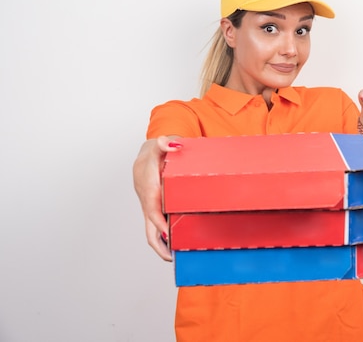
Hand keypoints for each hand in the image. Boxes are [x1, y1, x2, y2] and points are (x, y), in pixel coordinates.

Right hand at [132, 136, 181, 260]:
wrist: (145, 157)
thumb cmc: (153, 155)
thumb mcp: (158, 147)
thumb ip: (164, 144)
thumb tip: (170, 143)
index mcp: (150, 191)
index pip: (154, 212)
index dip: (161, 225)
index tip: (170, 236)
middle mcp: (148, 204)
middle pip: (149, 230)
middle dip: (159, 245)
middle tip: (172, 258)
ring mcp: (150, 209)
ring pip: (152, 232)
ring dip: (163, 245)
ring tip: (176, 257)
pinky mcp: (155, 210)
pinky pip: (158, 227)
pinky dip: (165, 237)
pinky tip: (177, 243)